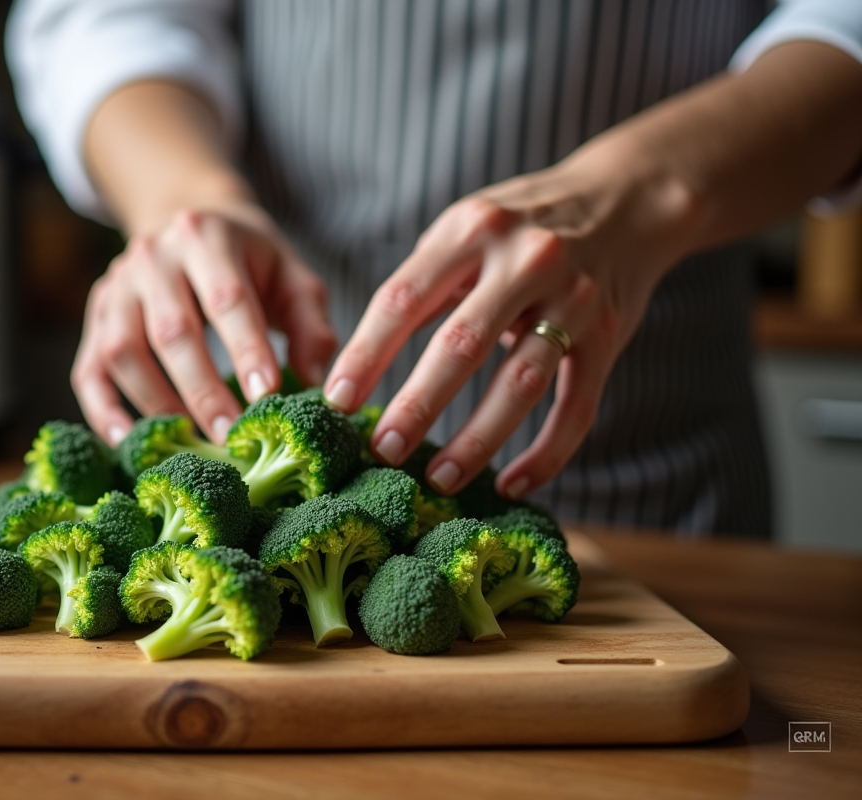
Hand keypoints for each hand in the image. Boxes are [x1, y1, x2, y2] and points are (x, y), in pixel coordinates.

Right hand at [72, 204, 336, 445]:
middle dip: (202, 389)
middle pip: (172, 331)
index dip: (247, 349)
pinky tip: (129, 443)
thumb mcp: (292, 278)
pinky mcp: (96, 317)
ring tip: (192, 442)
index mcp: (207, 236)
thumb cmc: (252, 263)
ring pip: (124, 352)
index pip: (227, 298)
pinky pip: (88, 370)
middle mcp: (153, 256)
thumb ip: (311, 327)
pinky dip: (103, 411)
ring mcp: (116, 286)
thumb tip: (316, 384)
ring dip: (158, 404)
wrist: (192, 222)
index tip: (267, 396)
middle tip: (231, 435)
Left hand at [323, 147, 700, 499]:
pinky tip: (511, 484)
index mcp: (472, 229)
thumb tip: (362, 362)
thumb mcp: (468, 228)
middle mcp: (525, 259)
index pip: (404, 299)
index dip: (366, 355)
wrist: (627, 197)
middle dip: (416, 405)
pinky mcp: (610, 335)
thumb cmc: (520, 226)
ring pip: (520, 383)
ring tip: (440, 479)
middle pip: (461, 345)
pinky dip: (546, 453)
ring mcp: (573, 298)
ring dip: (477, 440)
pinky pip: (577, 407)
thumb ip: (423, 282)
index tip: (336, 401)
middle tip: (382, 451)